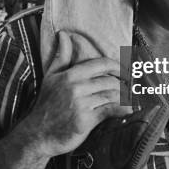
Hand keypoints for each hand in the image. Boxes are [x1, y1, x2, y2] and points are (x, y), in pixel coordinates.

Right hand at [23, 32, 131, 158]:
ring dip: (123, 97)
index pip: (101, 64)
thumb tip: (63, 34)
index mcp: (70, 75)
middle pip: (109, 81)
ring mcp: (81, 104)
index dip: (117, 66)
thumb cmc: (46, 105)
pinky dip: (122, 110)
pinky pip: (109, 111)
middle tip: (130, 87)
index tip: (126, 72)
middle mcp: (76, 88)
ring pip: (111, 95)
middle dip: (123, 84)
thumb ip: (61, 56)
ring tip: (129, 98)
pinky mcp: (85, 120)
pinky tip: (129, 110)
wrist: (38, 134)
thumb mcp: (51, 77)